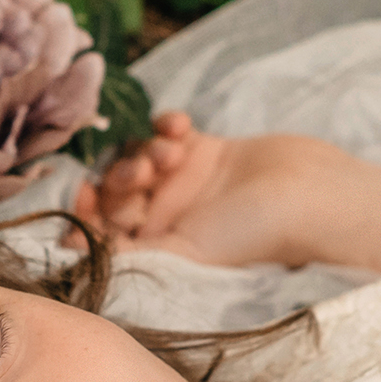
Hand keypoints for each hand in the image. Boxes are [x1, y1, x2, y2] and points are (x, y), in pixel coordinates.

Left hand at [70, 111, 344, 269]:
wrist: (311, 197)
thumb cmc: (252, 236)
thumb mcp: (181, 254)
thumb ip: (126, 252)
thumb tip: (69, 253)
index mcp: (157, 252)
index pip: (102, 233)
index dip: (84, 214)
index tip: (84, 194)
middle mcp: (167, 220)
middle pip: (116, 192)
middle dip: (120, 177)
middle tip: (143, 174)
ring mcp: (185, 184)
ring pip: (139, 158)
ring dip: (145, 150)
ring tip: (172, 154)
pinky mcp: (206, 152)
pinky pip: (168, 132)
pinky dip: (166, 126)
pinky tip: (181, 127)